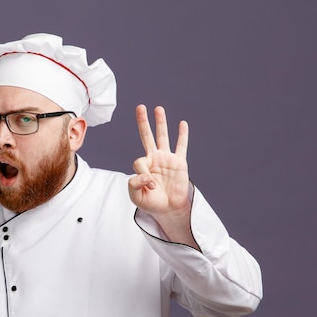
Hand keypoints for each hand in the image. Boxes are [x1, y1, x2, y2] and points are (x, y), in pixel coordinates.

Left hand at [128, 105, 197, 247]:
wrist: (168, 209)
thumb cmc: (151, 203)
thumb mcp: (136, 196)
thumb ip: (134, 184)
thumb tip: (147, 175)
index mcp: (142, 166)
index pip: (139, 162)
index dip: (144, 175)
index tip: (151, 186)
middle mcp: (154, 159)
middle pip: (147, 136)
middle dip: (143, 122)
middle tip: (140, 107)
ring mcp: (167, 159)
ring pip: (163, 137)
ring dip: (161, 123)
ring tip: (158, 108)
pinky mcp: (179, 162)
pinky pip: (181, 146)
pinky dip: (182, 135)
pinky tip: (182, 124)